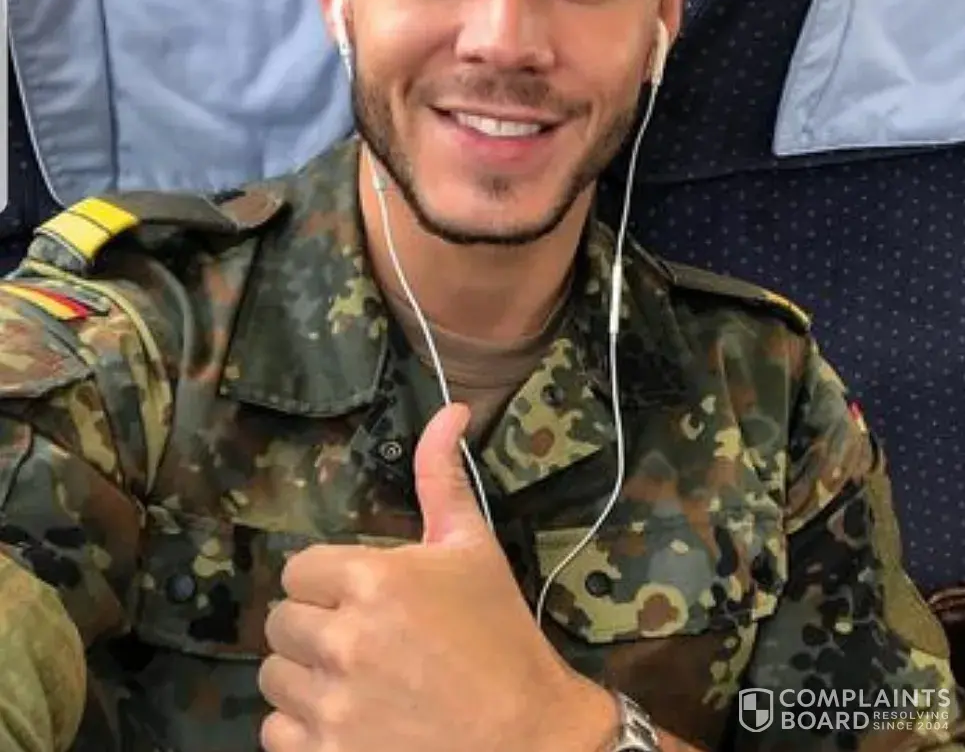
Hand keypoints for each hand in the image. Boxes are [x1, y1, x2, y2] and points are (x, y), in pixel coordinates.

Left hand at [258, 402, 615, 751]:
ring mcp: (332, 708)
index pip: (299, 569)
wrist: (527, 737)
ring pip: (274, 678)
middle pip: (280, 622)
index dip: (329, 580)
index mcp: (372, 579)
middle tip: (361, 638)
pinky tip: (346, 722)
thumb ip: (442, 475)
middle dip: (315, 624)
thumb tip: (450, 407)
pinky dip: (302, 730)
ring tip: (355, 681)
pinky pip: (276, 734)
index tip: (362, 595)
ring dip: (305, 676)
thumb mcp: (473, 547)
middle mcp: (342, 641)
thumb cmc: (500, 635)